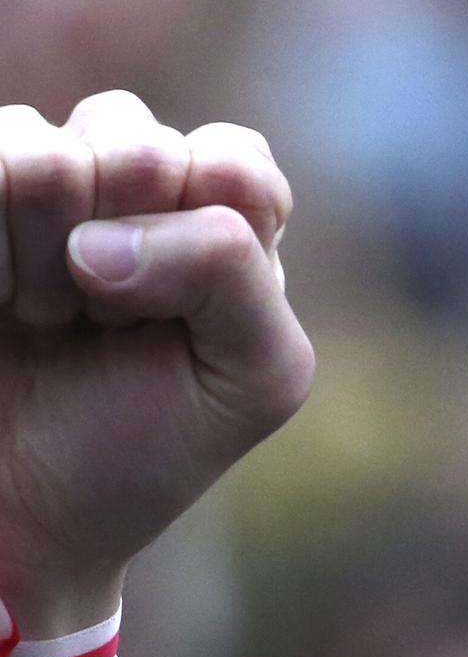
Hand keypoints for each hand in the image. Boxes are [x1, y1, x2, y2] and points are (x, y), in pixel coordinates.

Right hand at [0, 90, 313, 632]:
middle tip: (104, 322)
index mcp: (222, 223)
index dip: (206, 237)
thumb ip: (235, 274)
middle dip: (124, 252)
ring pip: (42, 154)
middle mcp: (136, 192)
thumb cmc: (146, 445)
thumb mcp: (255, 377)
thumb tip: (101, 238)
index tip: (181, 318)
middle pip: (137, 143)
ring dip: (41, 260)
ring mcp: (45, 190)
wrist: (22, 513)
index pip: (231, 163)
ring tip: (46, 317)